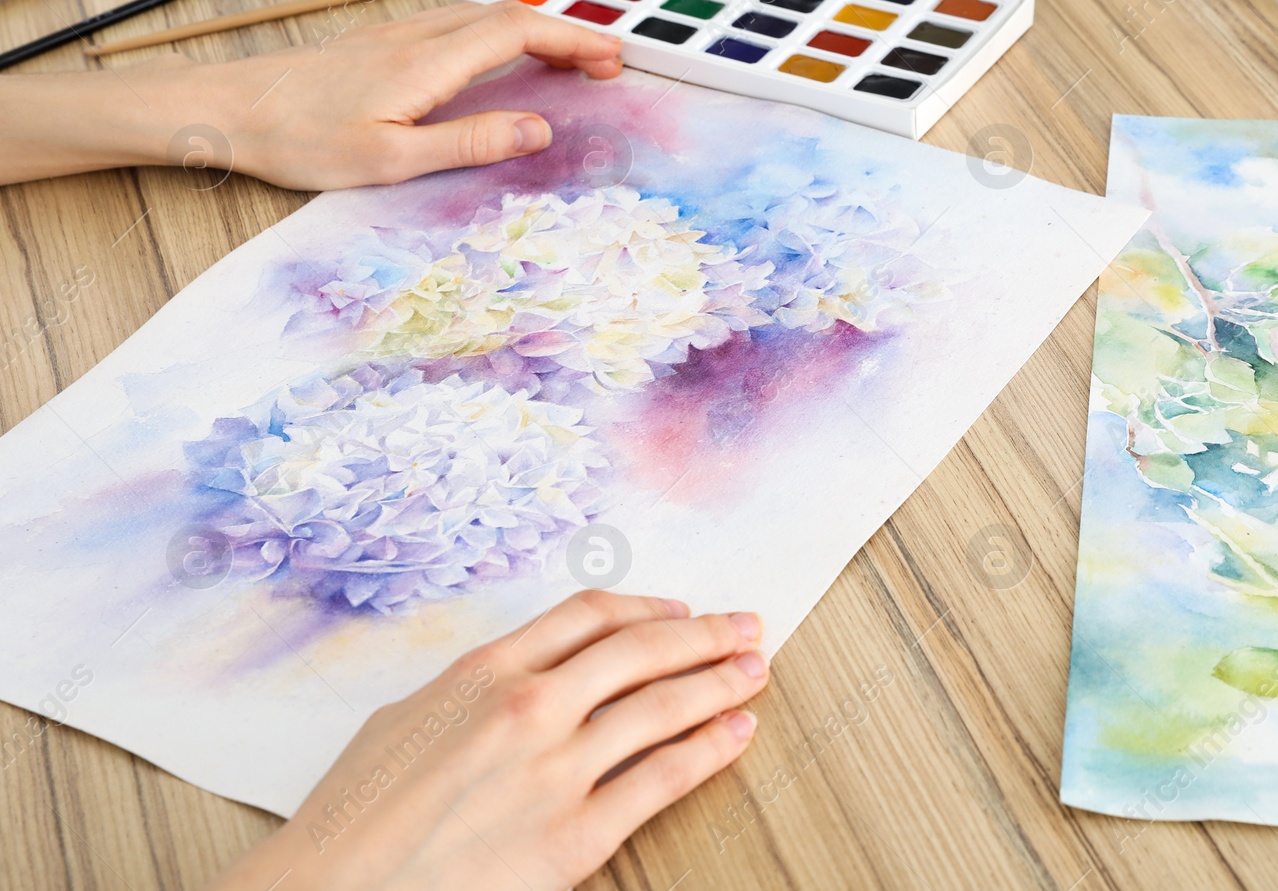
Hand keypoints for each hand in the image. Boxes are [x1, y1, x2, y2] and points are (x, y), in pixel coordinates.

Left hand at [0, 2, 622, 188]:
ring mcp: (399, 36)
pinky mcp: (382, 44)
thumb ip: (471, 142)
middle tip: (607, 65)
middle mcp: (419, 37)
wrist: (226, 108)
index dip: (575, 41)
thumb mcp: (393, 160)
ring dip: (535, 33)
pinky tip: (501, 62)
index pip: (522, 32)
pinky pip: (458, 28)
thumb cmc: (301, 140)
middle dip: (567, 34)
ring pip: (484, 18)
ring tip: (569, 63)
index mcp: (431, 62)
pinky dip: (500, 38)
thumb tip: (540, 130)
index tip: (614, 61)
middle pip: (510, 17)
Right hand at [205, 591, 767, 890]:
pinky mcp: (573, 837)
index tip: (679, 610)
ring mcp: (555, 771)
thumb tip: (518, 675)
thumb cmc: (354, 817)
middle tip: (746, 626)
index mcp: (484, 670)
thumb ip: (473, 689)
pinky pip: (662, 780)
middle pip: (642, 650)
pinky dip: (710, 750)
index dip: (647, 608)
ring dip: (719, 683)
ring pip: (663, 708)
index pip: (588, 616)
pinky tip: (736, 732)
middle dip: (705, 633)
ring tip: (756, 671)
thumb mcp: (406, 720)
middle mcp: (527, 707)